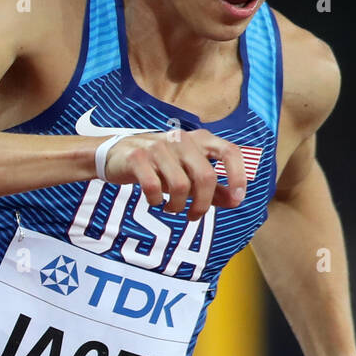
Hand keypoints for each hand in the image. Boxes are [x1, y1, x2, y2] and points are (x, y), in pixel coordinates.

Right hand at [104, 127, 247, 221]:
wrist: (117, 154)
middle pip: (205, 176)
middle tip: (194, 216)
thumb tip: (235, 201)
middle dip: (202, 204)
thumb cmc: (160, 166)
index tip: (238, 199)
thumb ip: (213, 187)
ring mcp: (159, 147)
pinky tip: (154, 201)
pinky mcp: (138, 157)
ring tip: (171, 208)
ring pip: (180, 185)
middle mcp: (182, 139)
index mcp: (200, 139)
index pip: (229, 151)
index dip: (238, 176)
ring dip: (177, 206)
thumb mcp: (188, 174)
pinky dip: (155, 201)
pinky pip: (153, 187)